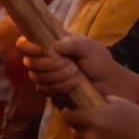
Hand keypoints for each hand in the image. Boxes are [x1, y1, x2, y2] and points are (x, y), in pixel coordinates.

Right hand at [15, 34, 138, 102]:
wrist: (112, 88)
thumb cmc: (101, 64)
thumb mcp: (91, 48)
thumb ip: (74, 43)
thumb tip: (55, 46)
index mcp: (51, 45)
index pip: (26, 43)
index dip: (26, 46)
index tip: (39, 50)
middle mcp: (45, 61)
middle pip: (30, 63)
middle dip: (49, 66)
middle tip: (71, 66)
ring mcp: (48, 79)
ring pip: (38, 79)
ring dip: (59, 78)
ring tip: (78, 76)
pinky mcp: (52, 94)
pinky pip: (46, 92)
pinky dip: (61, 89)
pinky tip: (75, 87)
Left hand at [62, 98, 138, 138]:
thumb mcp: (123, 104)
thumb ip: (104, 101)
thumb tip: (95, 100)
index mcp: (93, 119)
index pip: (68, 116)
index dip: (70, 114)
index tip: (75, 113)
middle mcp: (90, 136)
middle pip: (75, 131)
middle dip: (83, 128)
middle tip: (97, 127)